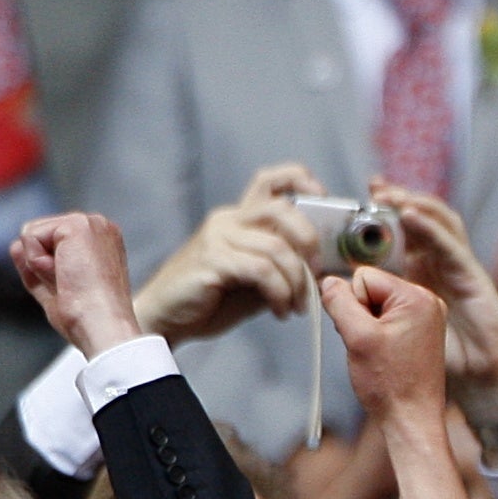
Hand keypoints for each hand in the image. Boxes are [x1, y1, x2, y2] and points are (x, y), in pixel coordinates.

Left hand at [11, 213, 144, 356]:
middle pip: (38, 237)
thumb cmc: (88, 317)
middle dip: (42, 266)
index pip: (50, 243)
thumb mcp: (54, 288)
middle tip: (71, 286)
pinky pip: (30, 237)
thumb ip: (35, 265)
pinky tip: (65, 274)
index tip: (75, 288)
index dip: (48, 270)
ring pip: (31, 235)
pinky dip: (38, 262)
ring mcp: (90, 223)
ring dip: (40, 265)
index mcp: (100, 243)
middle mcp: (99, 228)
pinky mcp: (77, 224)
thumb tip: (16, 246)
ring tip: (69, 281)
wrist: (101, 325)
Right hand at [133, 165, 326, 342]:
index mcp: (241, 218)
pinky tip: (281, 311)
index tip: (325, 201)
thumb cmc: (216, 299)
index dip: (302, 181)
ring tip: (296, 307)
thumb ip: (285, 264)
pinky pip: (261, 269)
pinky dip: (280, 293)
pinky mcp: (212, 259)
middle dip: (310, 241)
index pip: (272, 180)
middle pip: (282, 208)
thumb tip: (327, 267)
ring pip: (276, 246)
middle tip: (317, 274)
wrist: (170, 318)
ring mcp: (218, 237)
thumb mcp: (260, 278)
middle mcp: (229, 219)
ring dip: (297, 283)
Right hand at [318, 267, 450, 425]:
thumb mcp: (356, 335)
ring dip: (367, 326)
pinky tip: (385, 355)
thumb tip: (328, 280)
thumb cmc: (390, 384)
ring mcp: (426, 317)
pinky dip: (377, 334)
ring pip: (374, 304)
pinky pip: (385, 319)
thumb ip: (338, 301)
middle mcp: (428, 302)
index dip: (353, 304)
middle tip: (372, 346)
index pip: (363, 276)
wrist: (411, 419)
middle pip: (370, 288)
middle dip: (360, 314)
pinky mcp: (420, 331)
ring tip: (379, 353)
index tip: (367, 334)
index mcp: (418, 297)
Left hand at [377, 184, 497, 431]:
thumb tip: (332, 283)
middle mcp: (439, 267)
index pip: (400, 234)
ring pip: (439, 223)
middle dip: (398, 199)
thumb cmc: (427, 364)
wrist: (471, 383)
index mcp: (418, 275)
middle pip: (420, 220)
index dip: (382, 214)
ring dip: (414, 204)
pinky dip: (431, 228)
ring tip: (389, 195)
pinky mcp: (473, 277)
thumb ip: (359, 304)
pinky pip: (451, 245)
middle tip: (375, 187)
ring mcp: (458, 270)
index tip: (360, 199)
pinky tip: (411, 216)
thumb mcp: (380, 327)